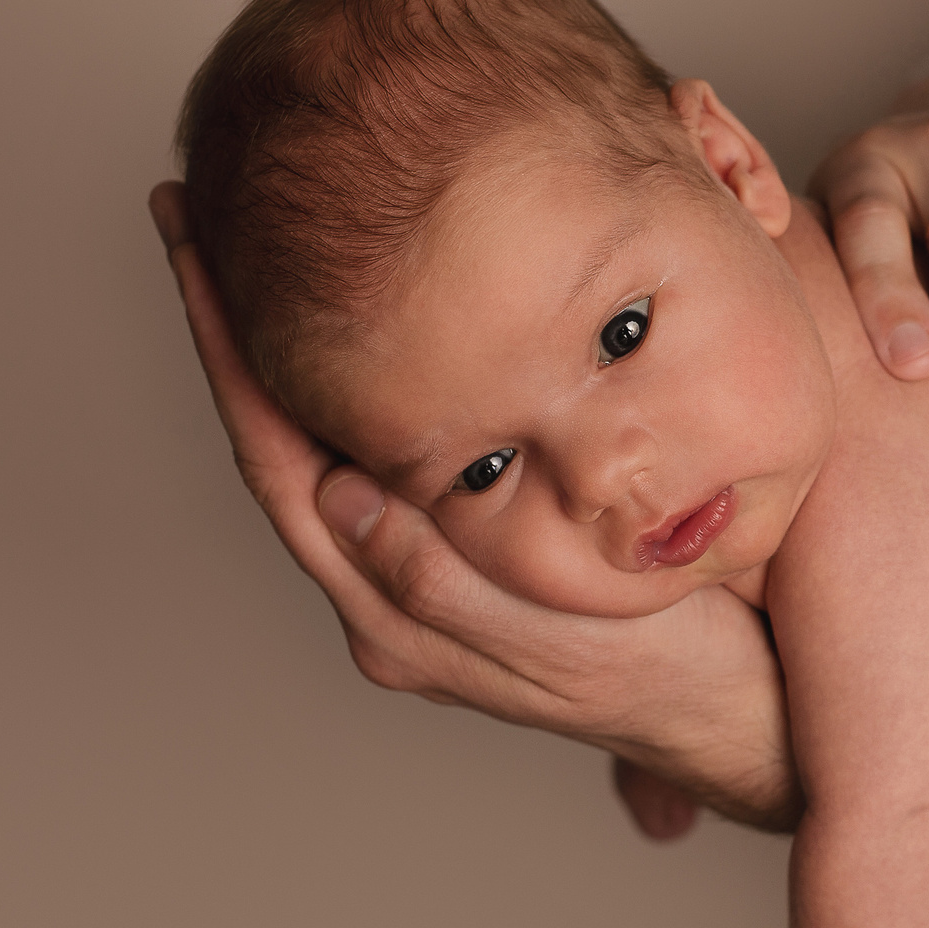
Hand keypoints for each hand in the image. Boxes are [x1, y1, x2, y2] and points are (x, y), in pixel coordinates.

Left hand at [150, 181, 796, 826]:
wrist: (739, 714)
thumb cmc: (670, 678)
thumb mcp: (560, 639)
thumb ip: (442, 582)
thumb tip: (340, 499)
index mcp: (394, 618)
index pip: (279, 457)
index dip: (227, 347)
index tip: (190, 240)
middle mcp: (385, 597)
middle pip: (278, 438)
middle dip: (233, 327)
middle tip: (195, 213)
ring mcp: (419, 576)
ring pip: (322, 439)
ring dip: (283, 346)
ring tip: (256, 247)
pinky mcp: (464, 554)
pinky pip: (382, 451)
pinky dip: (353, 375)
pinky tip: (360, 319)